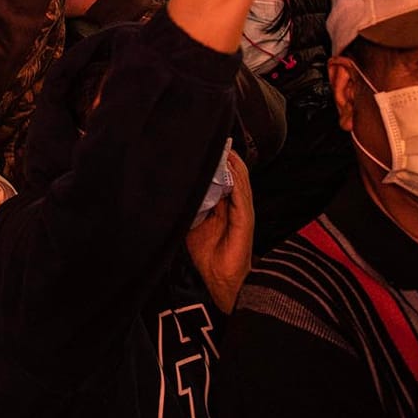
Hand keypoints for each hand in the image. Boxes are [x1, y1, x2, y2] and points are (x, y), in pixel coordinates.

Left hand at [185, 151, 254, 313]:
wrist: (221, 279)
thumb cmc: (208, 255)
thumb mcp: (192, 225)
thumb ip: (189, 208)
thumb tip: (172, 192)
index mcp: (224, 206)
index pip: (222, 177)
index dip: (215, 161)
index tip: (204, 144)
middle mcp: (235, 205)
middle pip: (232, 174)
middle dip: (224, 157)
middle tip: (214, 138)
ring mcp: (242, 211)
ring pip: (240, 180)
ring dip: (233, 163)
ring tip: (224, 146)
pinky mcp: (245, 219)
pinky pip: (242, 195)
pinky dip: (238, 179)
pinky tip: (232, 166)